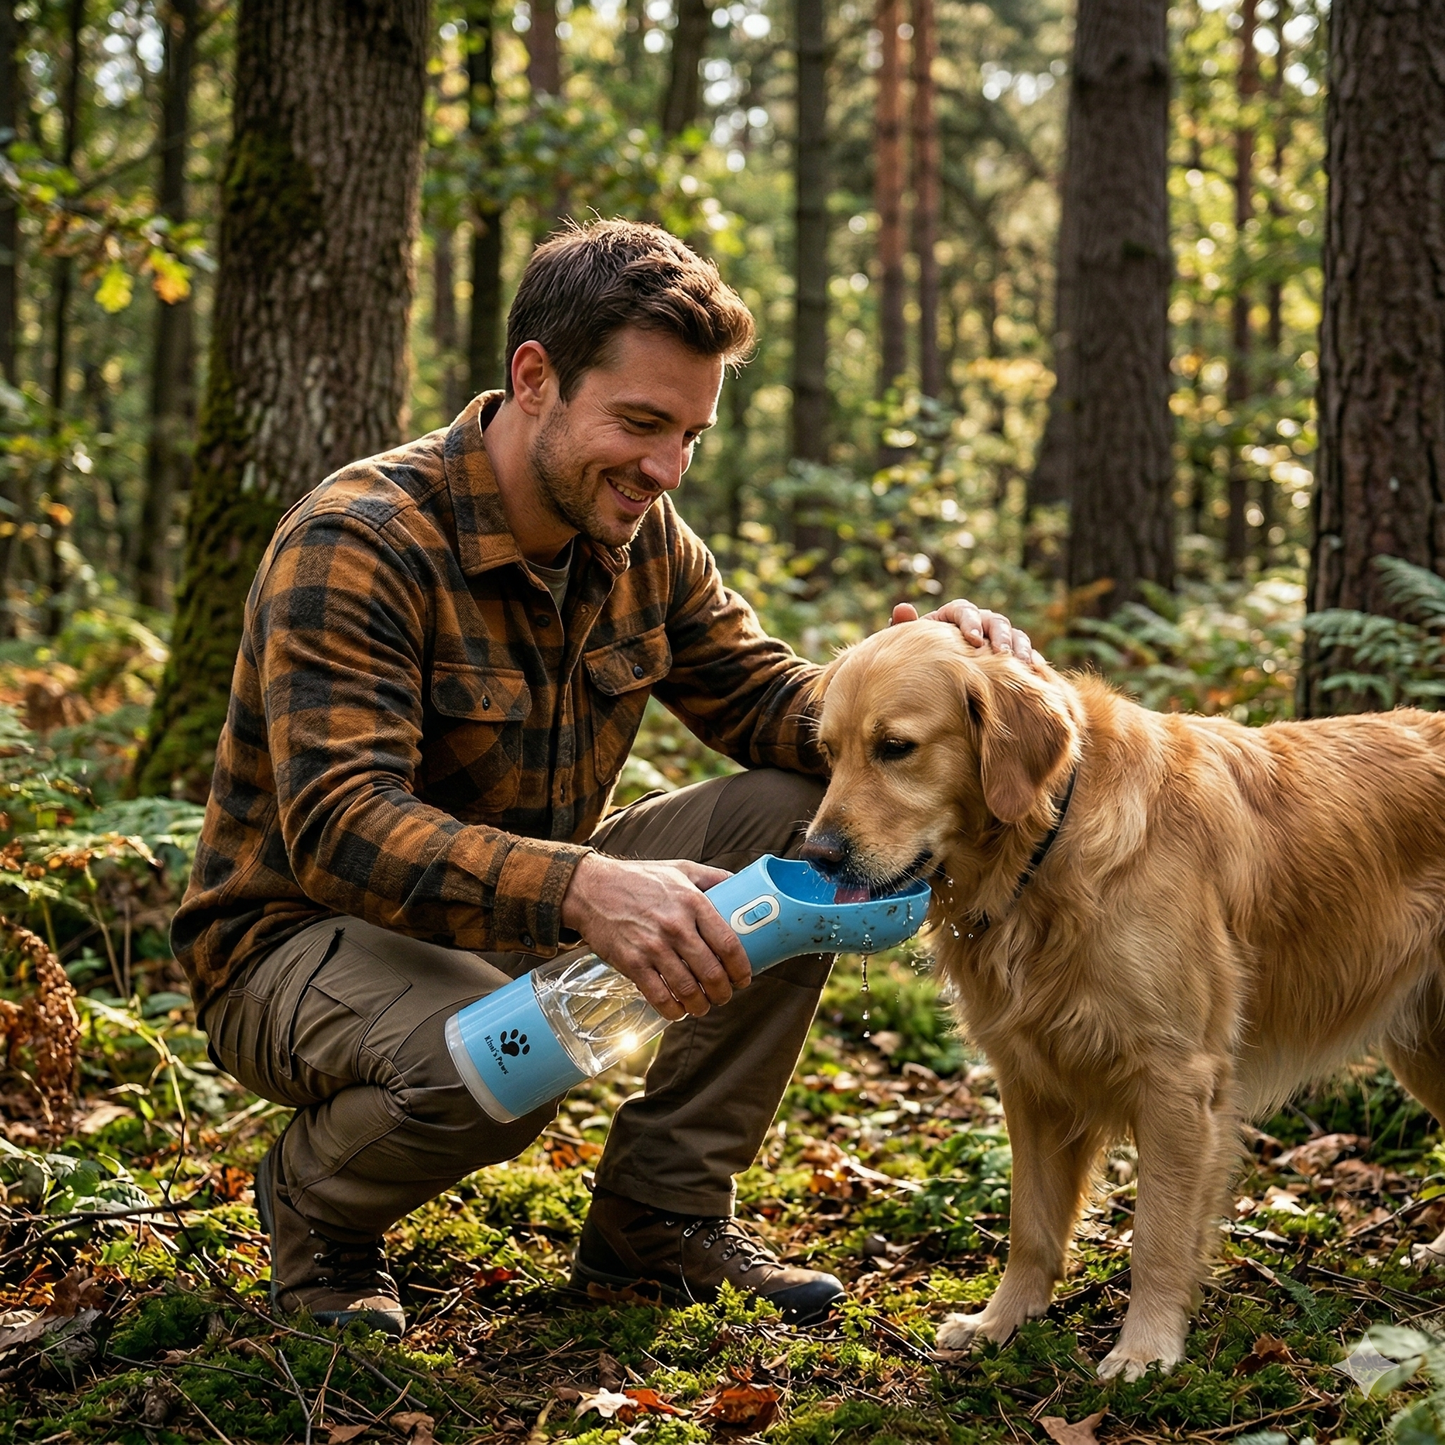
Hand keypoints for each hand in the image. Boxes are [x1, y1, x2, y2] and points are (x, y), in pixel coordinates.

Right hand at [560, 853, 751, 1020]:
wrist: (591, 888)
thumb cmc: (638, 878)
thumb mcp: (681, 869)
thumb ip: (713, 877)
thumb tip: (742, 886)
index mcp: (692, 902)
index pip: (728, 943)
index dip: (741, 968)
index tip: (744, 977)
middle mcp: (675, 926)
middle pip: (712, 973)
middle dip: (724, 992)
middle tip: (725, 994)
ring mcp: (653, 947)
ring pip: (689, 990)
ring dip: (701, 1005)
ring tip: (703, 1005)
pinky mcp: (632, 964)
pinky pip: (659, 997)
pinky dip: (674, 1011)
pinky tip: (679, 1011)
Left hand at [890, 599, 1038, 665]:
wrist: (934, 679)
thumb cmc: (920, 658)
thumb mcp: (910, 645)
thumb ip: (903, 628)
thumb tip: (902, 608)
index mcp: (953, 616)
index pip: (964, 610)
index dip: (970, 622)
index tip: (973, 640)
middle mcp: (977, 622)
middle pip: (993, 620)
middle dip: (999, 636)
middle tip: (1001, 653)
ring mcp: (995, 638)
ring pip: (1013, 634)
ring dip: (1018, 647)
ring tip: (1020, 664)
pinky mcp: (1009, 655)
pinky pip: (1024, 653)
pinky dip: (1029, 661)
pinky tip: (1032, 674)